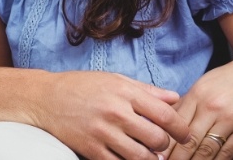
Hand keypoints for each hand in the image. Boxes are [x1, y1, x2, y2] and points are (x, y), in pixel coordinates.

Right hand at [33, 70, 190, 159]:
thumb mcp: (116, 80)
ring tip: (153, 157)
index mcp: (125, 92)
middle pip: (155, 138)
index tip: (185, 135)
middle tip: (166, 146)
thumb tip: (175, 98)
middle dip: (165, 145)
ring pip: (140, 156)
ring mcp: (103, 133)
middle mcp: (116, 112)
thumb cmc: (84, 86)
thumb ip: (147, 90)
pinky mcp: (91, 150)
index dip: (179, 128)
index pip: (163, 114)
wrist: (47, 98)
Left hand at [164, 43, 232, 159]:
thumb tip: (170, 122)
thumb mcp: (209, 83)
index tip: (155, 155)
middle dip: (174, 159)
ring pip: (204, 151)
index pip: (174, 123)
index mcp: (198, 92)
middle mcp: (210, 105)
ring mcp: (229, 118)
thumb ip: (190, 102)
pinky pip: (226, 154)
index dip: (164, 144)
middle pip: (186, 141)